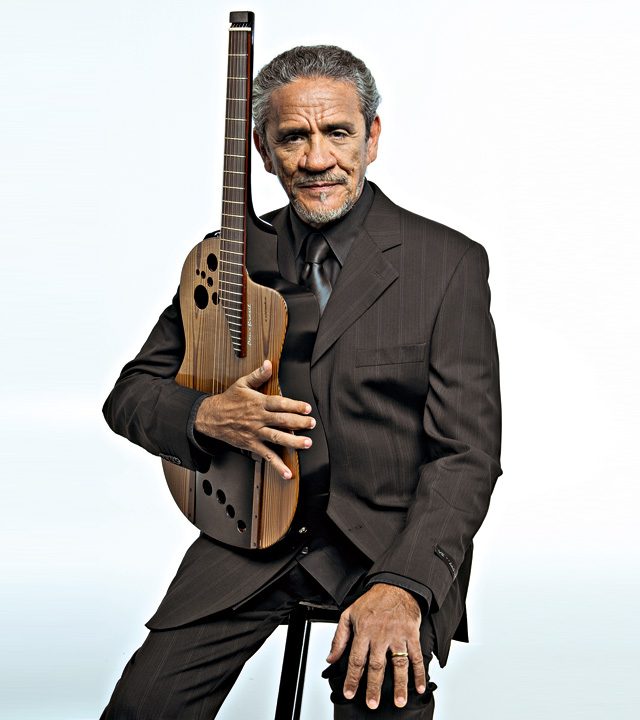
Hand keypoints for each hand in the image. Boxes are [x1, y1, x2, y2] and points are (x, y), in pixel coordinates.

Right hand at [194, 360, 314, 477]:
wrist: (210, 418)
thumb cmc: (228, 400)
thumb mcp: (242, 384)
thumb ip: (258, 375)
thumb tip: (268, 364)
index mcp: (258, 402)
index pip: (279, 404)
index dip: (294, 405)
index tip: (307, 408)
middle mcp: (258, 418)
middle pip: (281, 421)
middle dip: (299, 423)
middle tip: (312, 424)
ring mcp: (256, 433)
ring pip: (277, 438)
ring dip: (293, 442)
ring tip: (307, 444)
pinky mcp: (252, 445)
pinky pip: (267, 456)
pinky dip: (278, 465)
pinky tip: (288, 472)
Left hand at [326, 583, 425, 709]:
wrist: (396, 586)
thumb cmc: (373, 601)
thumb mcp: (349, 614)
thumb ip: (339, 638)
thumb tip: (331, 658)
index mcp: (363, 630)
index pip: (355, 659)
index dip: (352, 678)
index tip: (349, 692)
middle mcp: (380, 634)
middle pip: (376, 665)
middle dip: (374, 687)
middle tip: (373, 703)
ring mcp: (397, 635)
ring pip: (398, 663)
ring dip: (400, 684)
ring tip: (399, 701)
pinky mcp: (411, 634)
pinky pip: (416, 656)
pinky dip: (419, 672)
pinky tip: (418, 686)